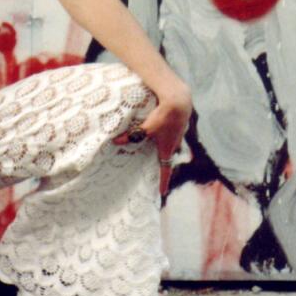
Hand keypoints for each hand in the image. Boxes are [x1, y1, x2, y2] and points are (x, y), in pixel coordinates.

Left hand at [113, 82, 191, 196]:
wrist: (179, 102)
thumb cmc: (163, 118)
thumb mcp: (145, 128)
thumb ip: (132, 136)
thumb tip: (116, 141)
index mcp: (167, 149)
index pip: (165, 170)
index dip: (163, 182)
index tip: (162, 192)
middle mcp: (175, 144)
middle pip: (168, 158)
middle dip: (163, 164)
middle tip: (158, 171)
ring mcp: (178, 135)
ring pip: (171, 146)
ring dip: (165, 148)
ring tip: (157, 148)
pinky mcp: (178, 126)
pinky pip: (172, 135)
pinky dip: (166, 136)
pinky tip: (162, 130)